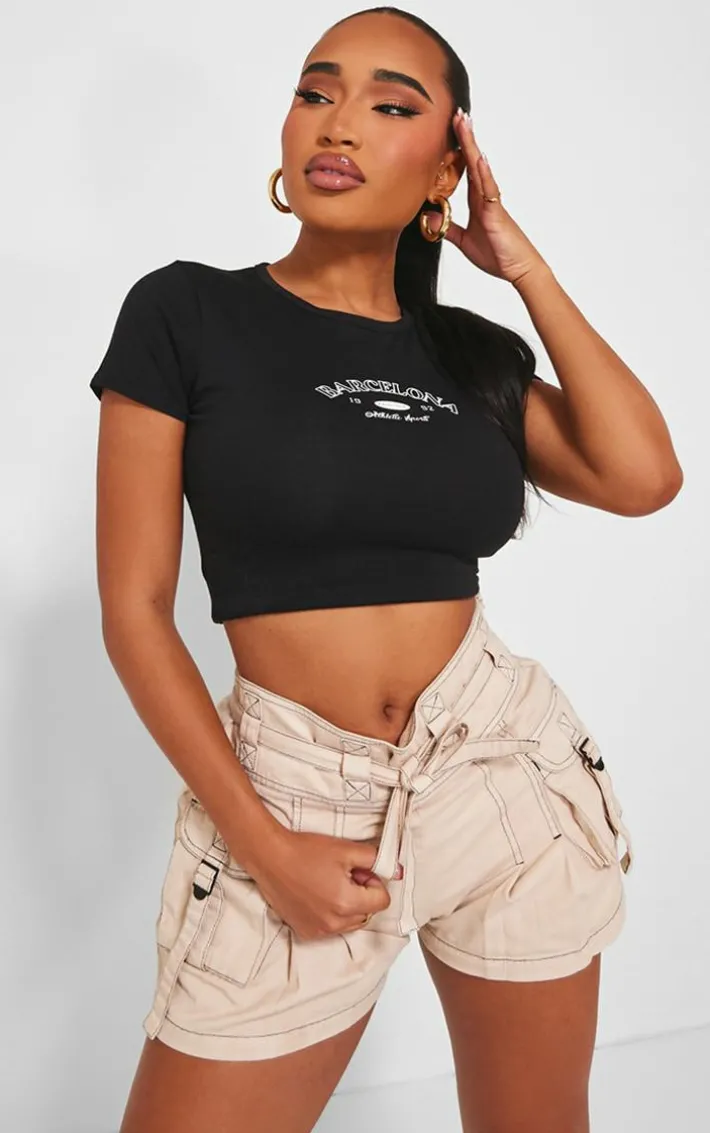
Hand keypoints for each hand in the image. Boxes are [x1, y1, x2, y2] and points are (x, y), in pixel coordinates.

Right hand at [249, 827, 402, 941]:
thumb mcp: (346, 849)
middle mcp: (334, 923)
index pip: (382, 900)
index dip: (374, 882)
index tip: (359, 871)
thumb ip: (376, 859)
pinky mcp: (305, 931)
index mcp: (347, 903)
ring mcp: (319, 930)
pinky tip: (317, 894)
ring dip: (348, 906)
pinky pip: (331, 928)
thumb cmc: (304, 851)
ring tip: (328, 883)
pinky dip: (331, 914)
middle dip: (362, 895)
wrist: (270, 857)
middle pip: (367, 913)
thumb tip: (397, 871)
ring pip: (350, 923)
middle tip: (343, 874)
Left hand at [426, 107, 548, 286]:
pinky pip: (489, 189)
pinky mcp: (496, 213)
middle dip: (464, 137)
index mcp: (478, 201)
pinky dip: (483, 172)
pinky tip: (477, 156)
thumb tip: (428, 218)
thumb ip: (447, 228)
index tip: (450, 129)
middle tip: (457, 113)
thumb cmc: (497, 256)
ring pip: (480, 168)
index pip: (465, 169)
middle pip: (473, 160)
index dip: (458, 149)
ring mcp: (492, 202)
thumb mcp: (463, 241)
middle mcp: (485, 196)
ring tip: (465, 122)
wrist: (520, 270)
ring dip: (471, 145)